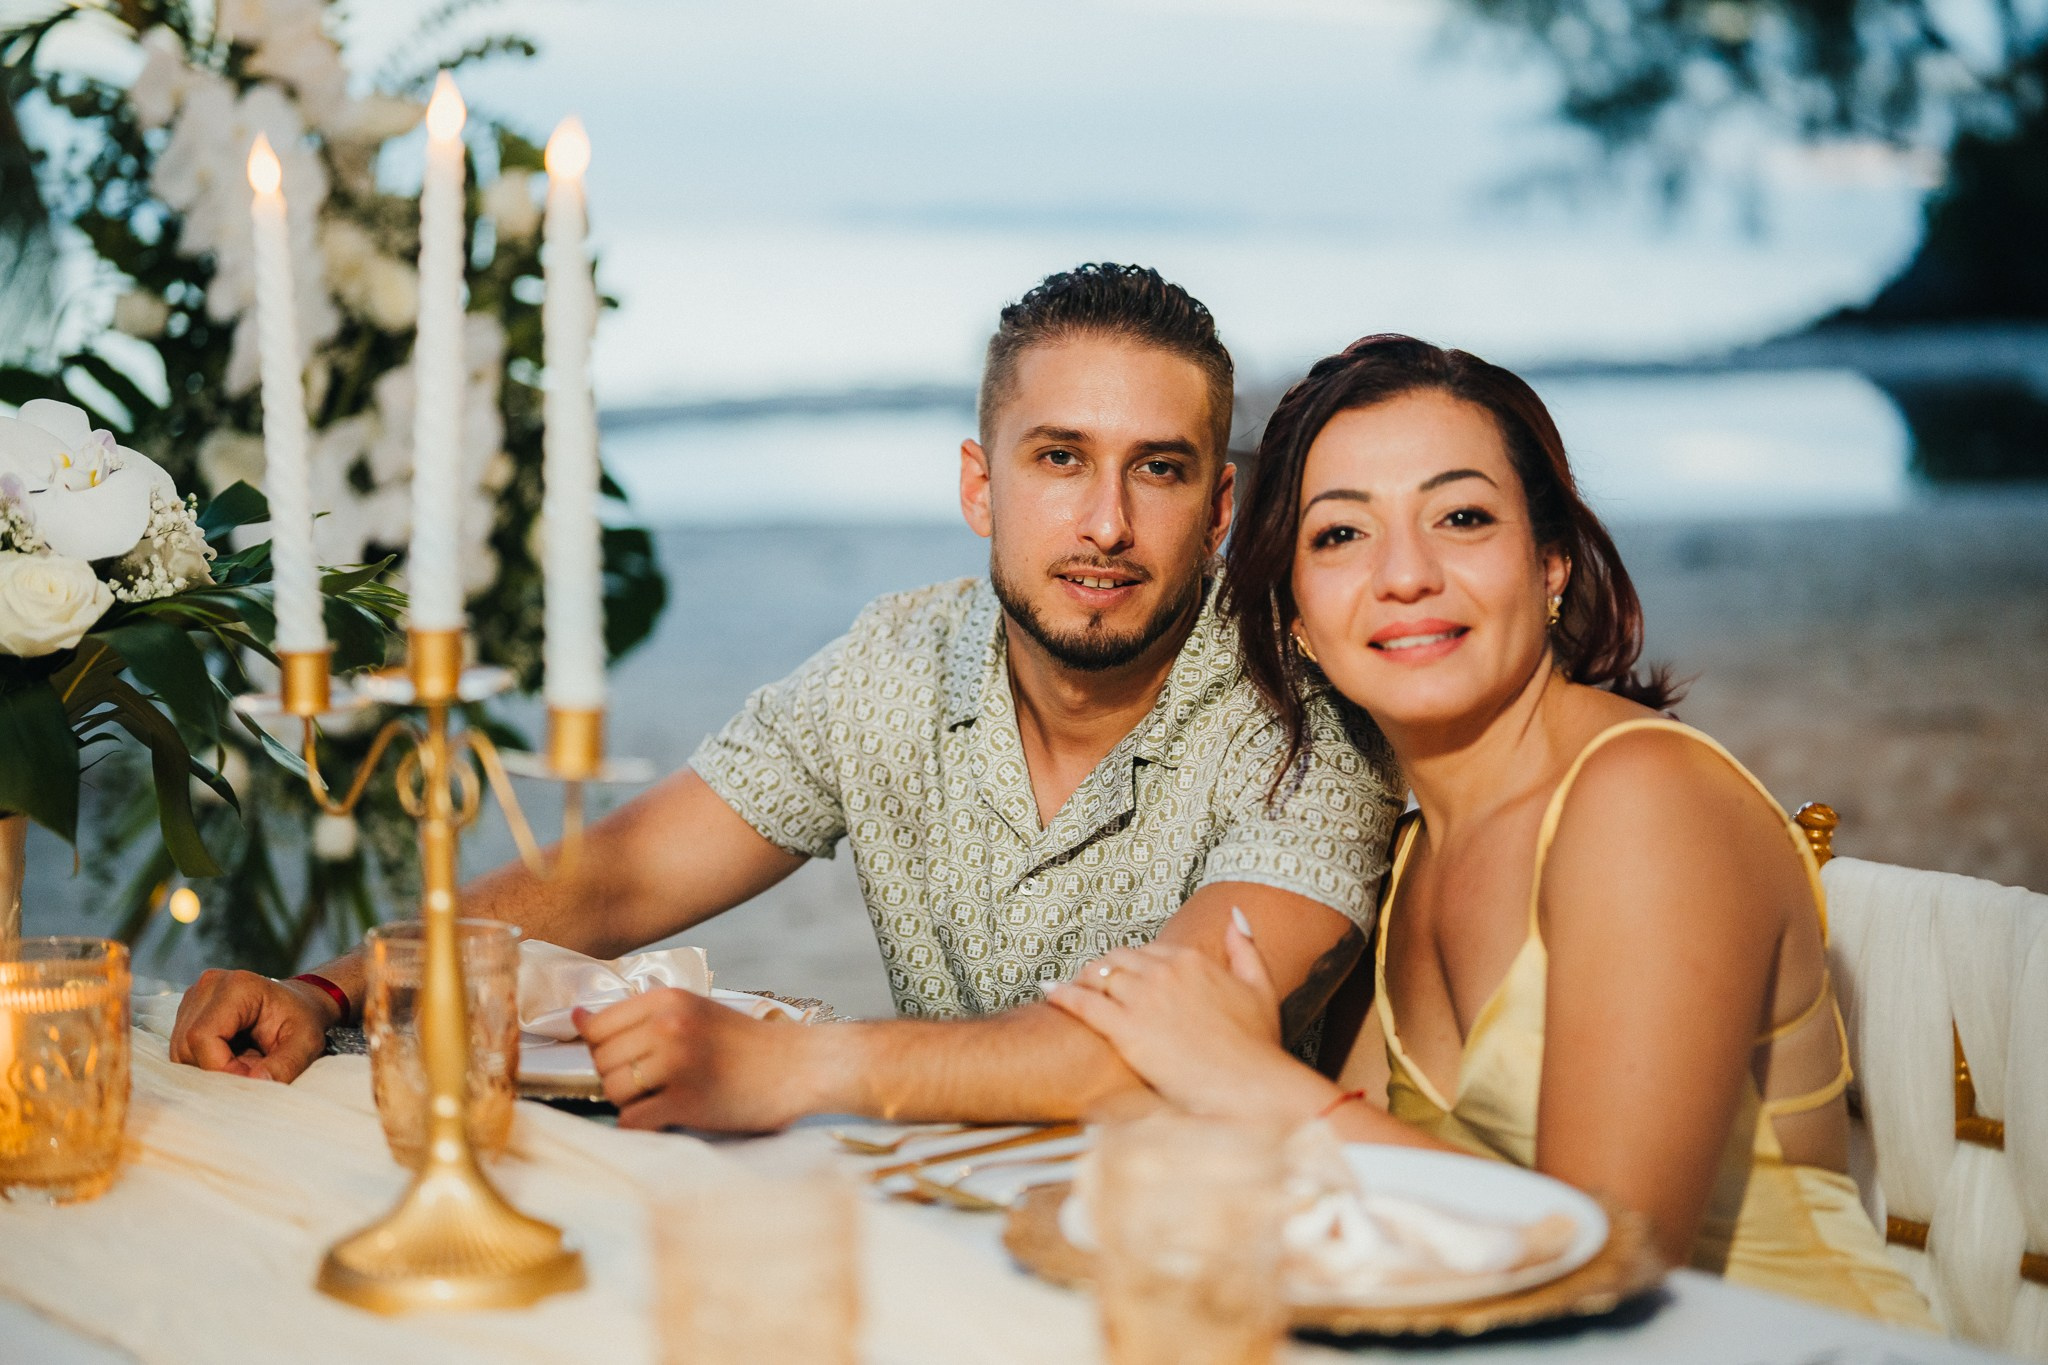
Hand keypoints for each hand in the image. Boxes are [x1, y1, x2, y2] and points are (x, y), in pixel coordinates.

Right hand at [168, 969, 340, 1081]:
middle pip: (186, 1046)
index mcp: (237, 986)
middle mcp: (208, 986)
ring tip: (245, 1063)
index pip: (203, 1037)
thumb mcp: (306, 1043)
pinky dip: (204, 1062)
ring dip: (209, 1068)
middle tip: (251, 1072)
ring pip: (180, 1052)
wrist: (300, 1004)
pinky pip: (183, 1050)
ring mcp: (194, 997)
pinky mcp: (187, 1012)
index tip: (251, 1079)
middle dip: (216, 1070)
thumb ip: (285, 1065)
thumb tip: (255, 1083)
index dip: (221, 1068)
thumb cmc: (304, 1021)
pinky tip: (232, 1057)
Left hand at [574, 988, 816, 1132]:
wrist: (799, 1066)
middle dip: (618, 1075)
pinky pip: (633, 1120)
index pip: (598, 1025)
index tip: (624, 1058)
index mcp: (668, 999)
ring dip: (631, 1101)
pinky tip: (666, 1117)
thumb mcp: (697, 1010)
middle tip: (652, 1082)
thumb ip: (643, 1015)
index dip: (603, 1047)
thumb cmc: (748, 1044)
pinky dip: (642, 1124)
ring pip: (614, 1089)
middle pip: (602, 1059)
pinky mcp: (686, 1101)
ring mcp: (676, 1063)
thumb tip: (579, 1020)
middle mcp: (668, 1026)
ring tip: (663, 1097)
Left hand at [1046, 915, 1330, 1121]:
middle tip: (1090, 983)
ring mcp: (1144, 999)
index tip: (1123, 974)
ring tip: (1068, 989)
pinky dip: (1064, 995)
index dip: (1132, 963)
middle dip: (1103, 970)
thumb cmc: (1257, 1047)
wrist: (1250, 1087)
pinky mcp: (1127, 1029)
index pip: (1147, 951)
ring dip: (1081, 981)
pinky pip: (1084, 1004)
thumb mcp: (1260, 987)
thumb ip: (1245, 948)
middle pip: (1118, 960)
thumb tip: (1234, 916)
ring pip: (1098, 977)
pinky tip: (1050, 993)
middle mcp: (1164, 972)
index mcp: (1191, 960)